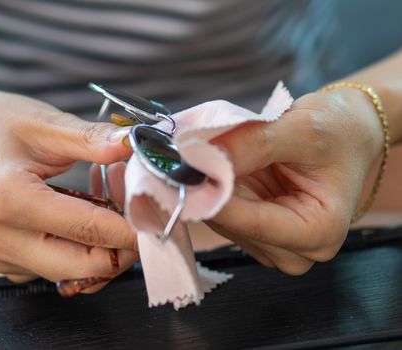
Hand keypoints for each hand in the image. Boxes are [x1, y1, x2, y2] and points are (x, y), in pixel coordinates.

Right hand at [0, 78, 137, 284]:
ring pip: (74, 272)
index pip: (89, 230)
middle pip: (85, 266)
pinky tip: (80, 213)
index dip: (133, 226)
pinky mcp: (2, 261)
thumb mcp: (44, 122)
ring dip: (102, 245)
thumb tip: (137, 146)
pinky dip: (79, 247)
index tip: (160, 213)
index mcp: (8, 200)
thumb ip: (93, 139)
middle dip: (121, 244)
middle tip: (134, 206)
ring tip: (105, 200)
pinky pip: (56, 268)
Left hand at [207, 87, 383, 274]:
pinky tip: (222, 166)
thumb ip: (251, 145)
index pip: (254, 223)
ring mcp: (274, 244)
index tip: (184, 171)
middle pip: (235, 226)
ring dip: (211, 187)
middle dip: (210, 189)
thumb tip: (200, 157)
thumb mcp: (300, 129)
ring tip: (216, 152)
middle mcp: (298, 250)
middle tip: (190, 151)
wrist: (347, 130)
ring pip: (222, 222)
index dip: (214, 197)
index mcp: (320, 232)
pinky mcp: (257, 232)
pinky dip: (215, 188)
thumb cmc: (337, 130)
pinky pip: (222, 214)